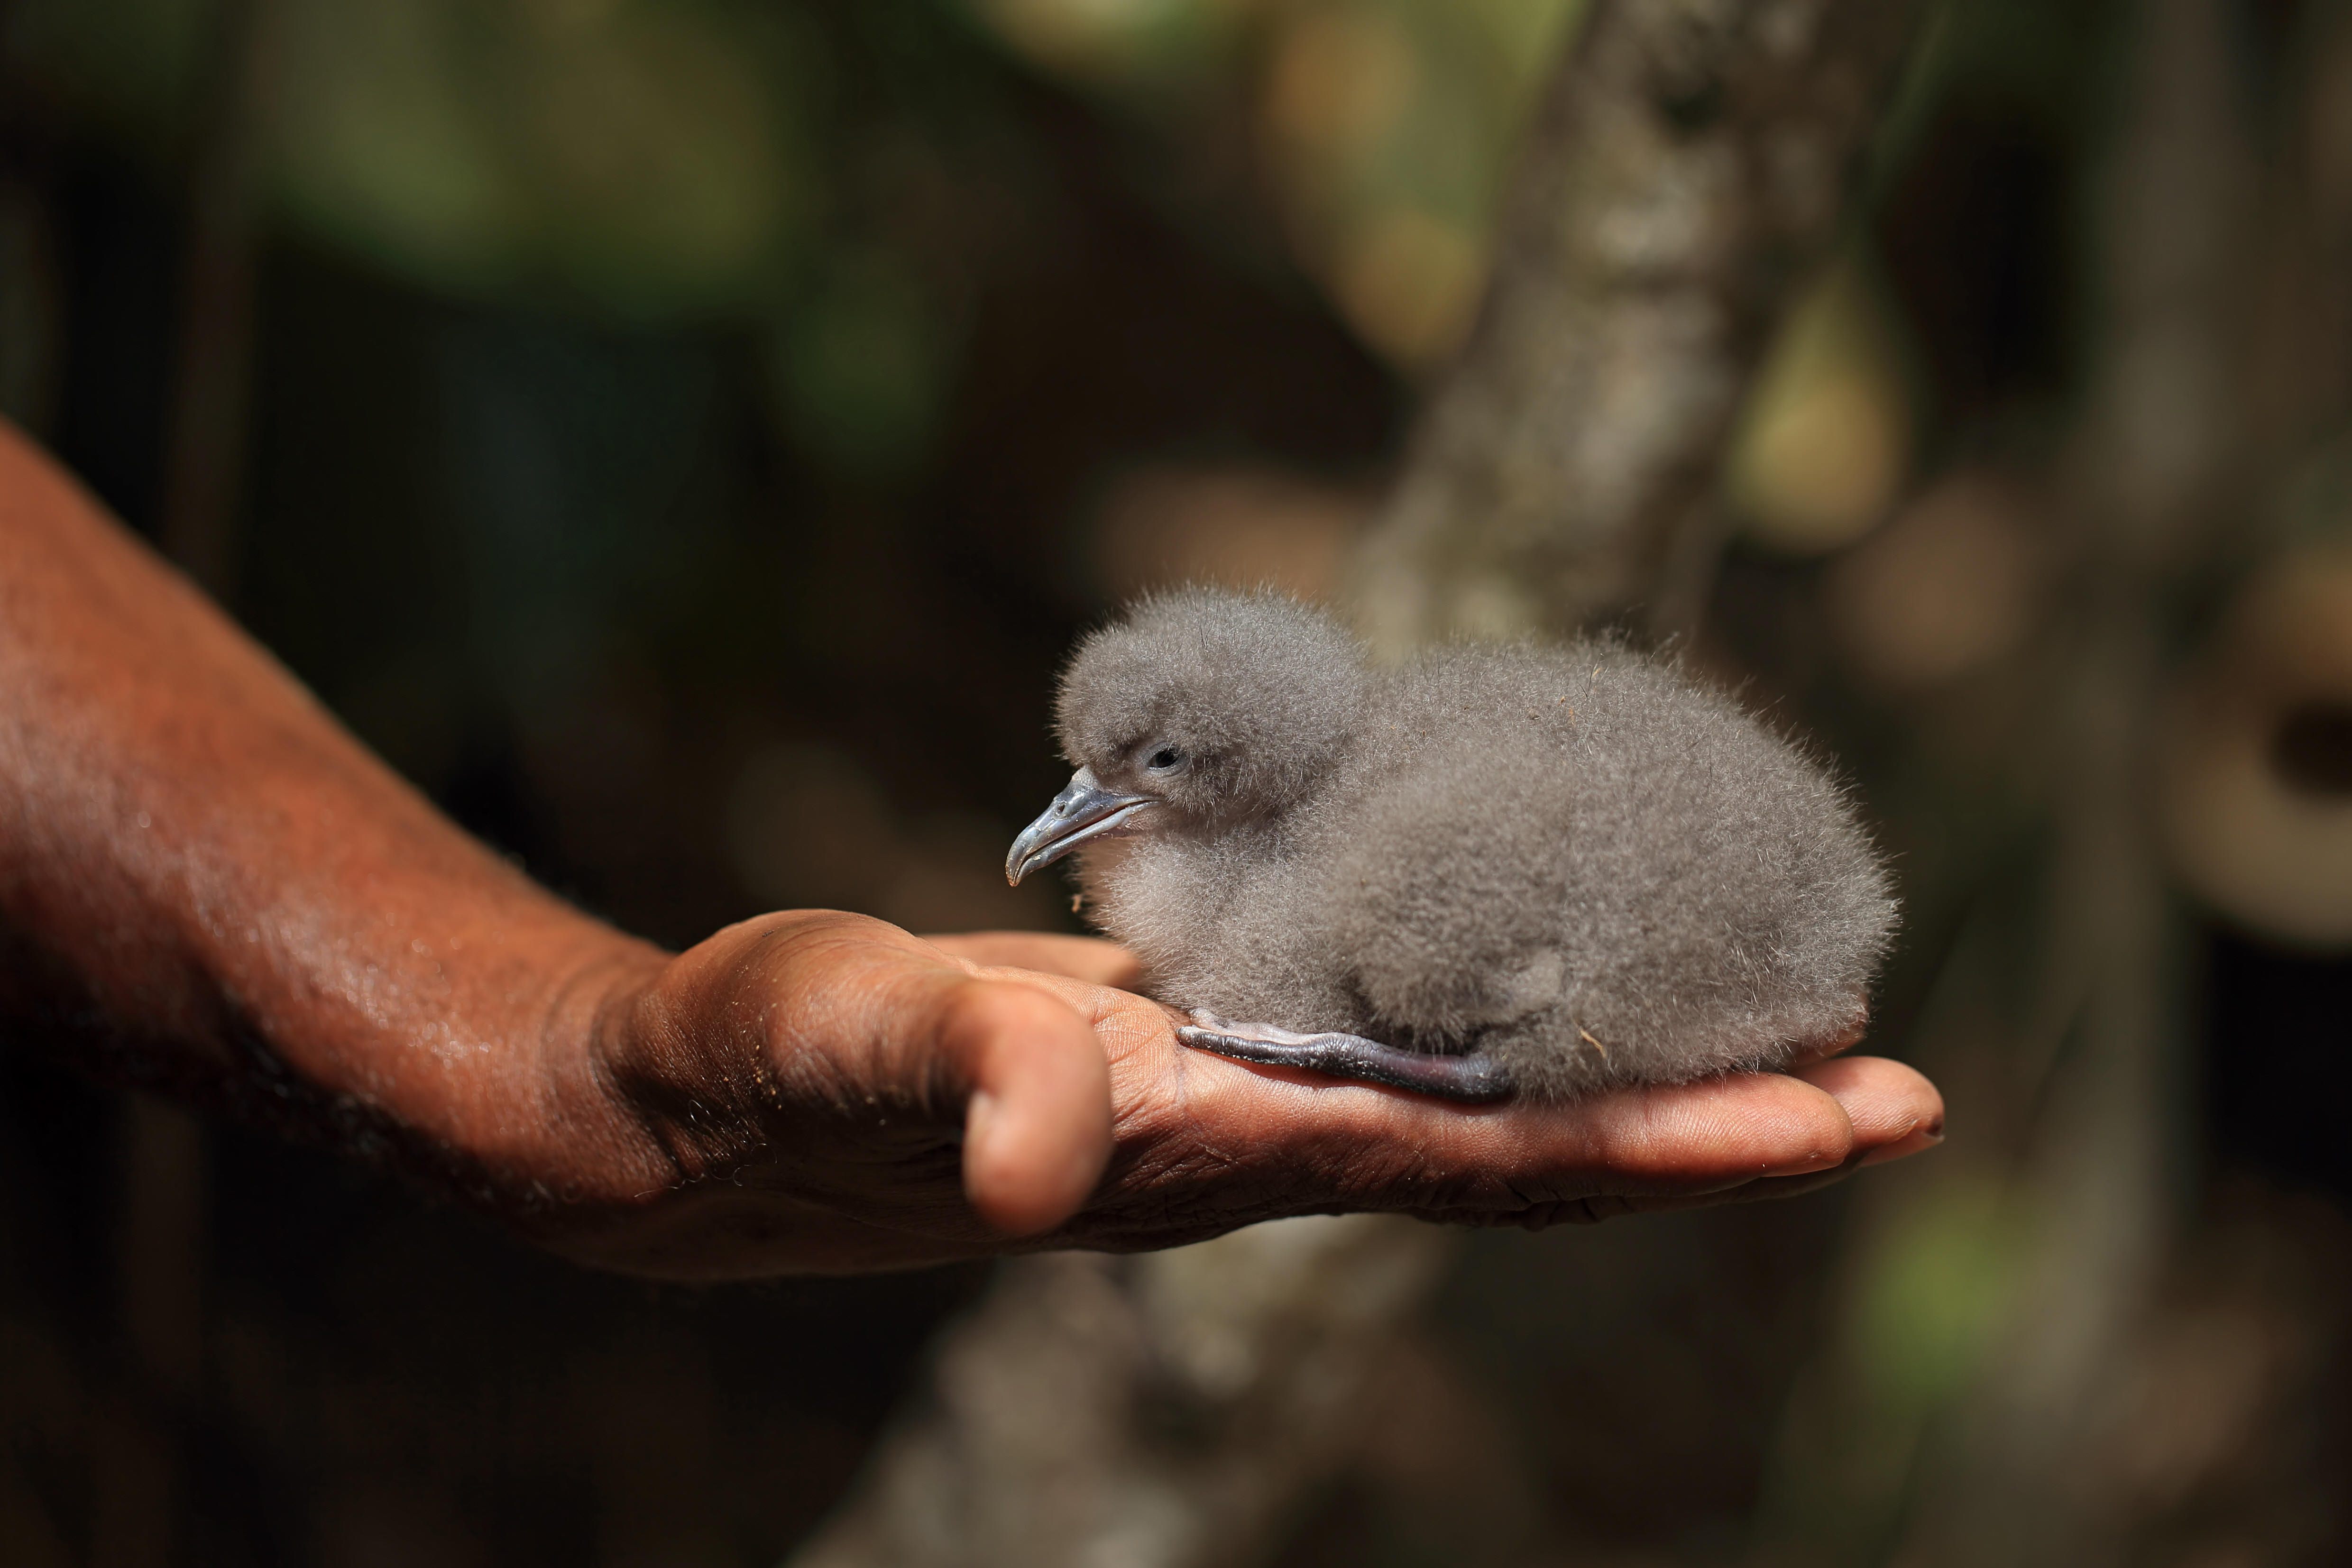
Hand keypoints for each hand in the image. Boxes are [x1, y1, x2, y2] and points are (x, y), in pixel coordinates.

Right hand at [550, 912, 1941, 1277]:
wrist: (709, 1109)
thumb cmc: (769, 1068)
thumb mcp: (849, 1044)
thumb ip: (956, 1078)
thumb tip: (1055, 1153)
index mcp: (1208, 1149)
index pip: (1473, 1159)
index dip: (1654, 1140)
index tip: (1828, 1119)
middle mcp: (1255, 1141)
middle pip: (1524, 1151)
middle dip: (1709, 1124)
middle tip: (1895, 1089)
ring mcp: (1240, 1099)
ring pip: (1481, 1100)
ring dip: (1642, 1075)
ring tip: (1798, 1037)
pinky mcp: (1206, 1045)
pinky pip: (1401, 1042)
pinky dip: (1517, 1020)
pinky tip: (1576, 971)